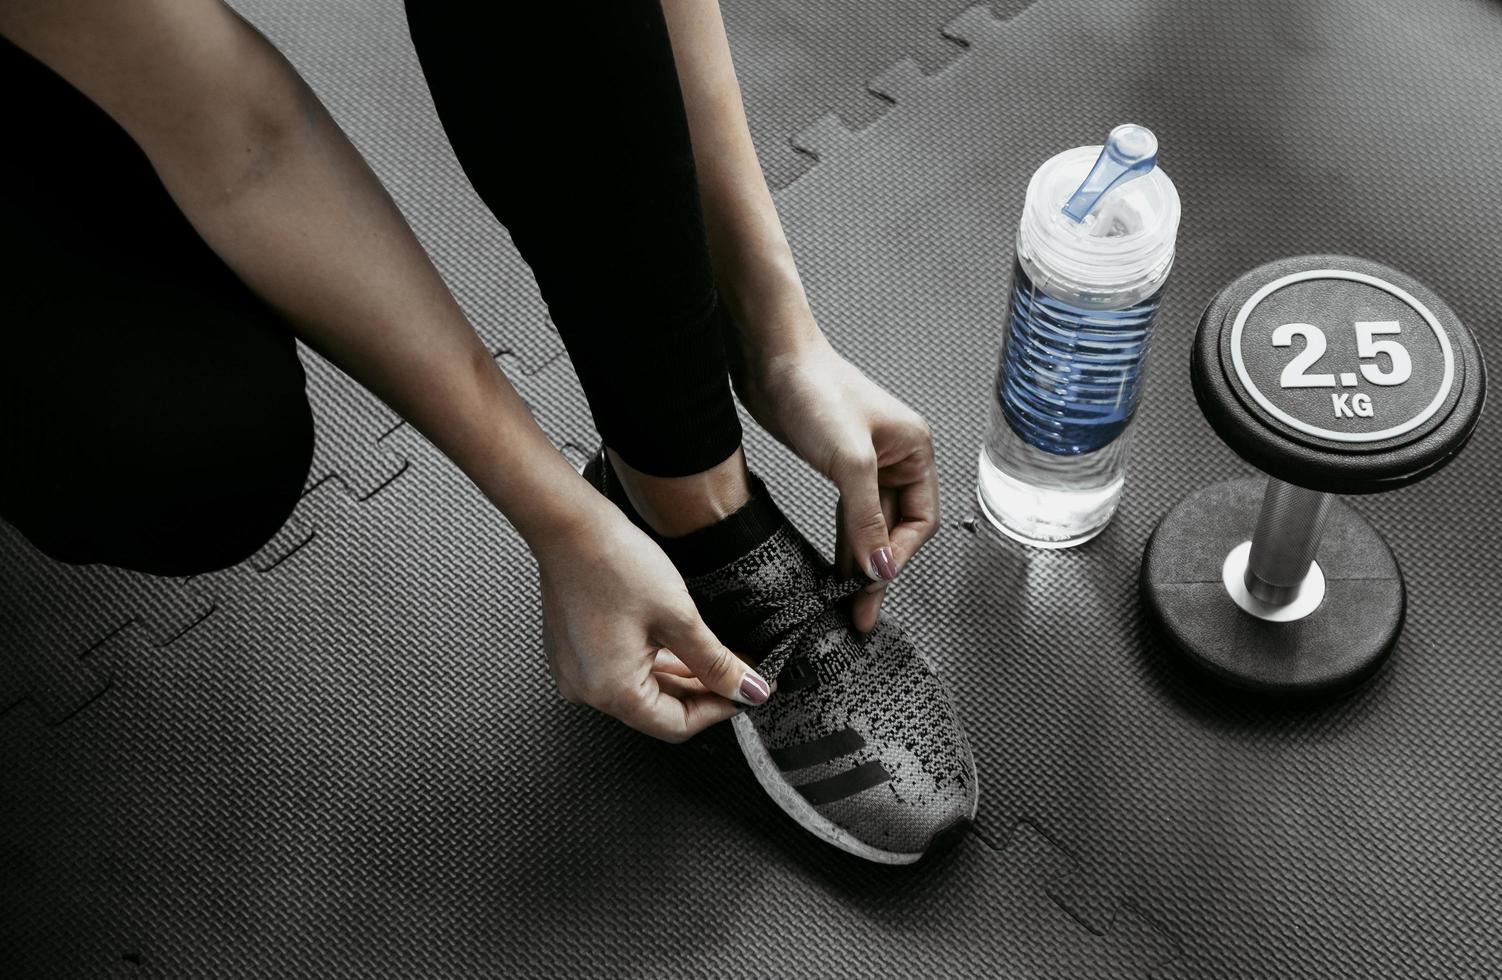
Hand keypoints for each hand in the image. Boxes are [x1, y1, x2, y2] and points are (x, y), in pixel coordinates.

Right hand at [533, 494, 770, 741]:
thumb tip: (746, 689)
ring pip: (643, 687)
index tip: (746, 693)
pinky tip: (682, 643)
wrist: (569, 524)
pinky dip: (655, 660)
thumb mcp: (678, 615)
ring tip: (717, 653)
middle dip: (703, 690)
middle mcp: (588, 689)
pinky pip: (623, 668)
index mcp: (611, 691)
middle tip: (738, 670)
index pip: (676, 725)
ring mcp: (577, 671)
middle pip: (659, 708)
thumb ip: (715, 661)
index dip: (718, 710)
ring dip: (682, 674)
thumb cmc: (612, 562)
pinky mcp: (575, 652)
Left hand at [737, 336, 939, 632]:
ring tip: (847, 602)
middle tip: (861, 610)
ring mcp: (867, 462)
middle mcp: (897, 457)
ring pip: (871, 524)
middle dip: (880, 568)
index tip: (873, 585)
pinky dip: (844, 542)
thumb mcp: (848, 460)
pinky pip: (849, 514)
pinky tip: (835, 569)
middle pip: (897, 527)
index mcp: (915, 450)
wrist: (770, 357)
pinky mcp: (838, 465)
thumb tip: (880, 568)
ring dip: (860, 561)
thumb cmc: (815, 389)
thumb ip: (866, 518)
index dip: (897, 555)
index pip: (919, 520)